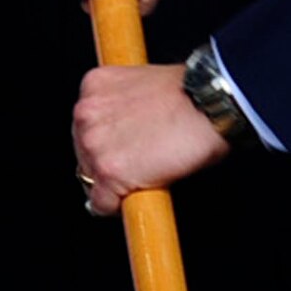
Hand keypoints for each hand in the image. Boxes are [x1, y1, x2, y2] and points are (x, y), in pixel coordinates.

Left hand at [74, 63, 229, 215]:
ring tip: (141, 178)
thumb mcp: (141, 84)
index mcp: (94, 86)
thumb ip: (122, 105)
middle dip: (105, 163)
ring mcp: (94, 144)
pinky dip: (117, 207)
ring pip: (89, 179)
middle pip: (83, 152)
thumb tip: (122, 130)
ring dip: (111, 185)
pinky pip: (102, 203)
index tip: (116, 150)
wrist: (207, 106)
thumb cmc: (187, 95)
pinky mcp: (108, 172)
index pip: (85, 125)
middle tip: (135, 166)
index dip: (104, 141)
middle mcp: (86, 113)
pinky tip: (138, 195)